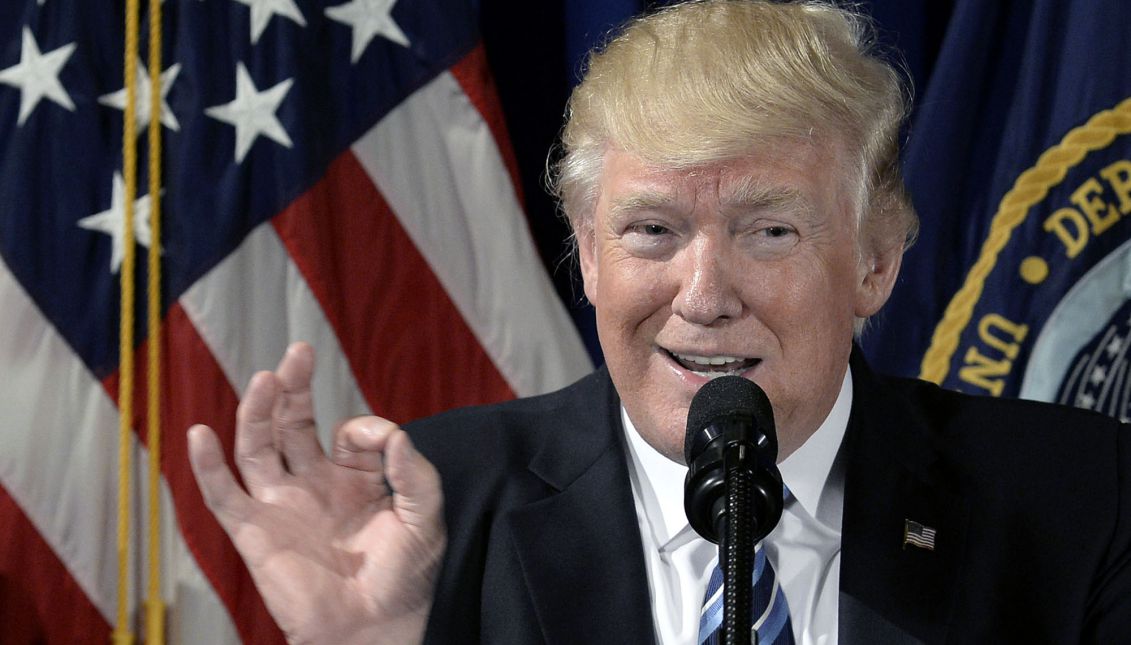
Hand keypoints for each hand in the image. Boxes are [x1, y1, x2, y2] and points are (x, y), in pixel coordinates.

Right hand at [187, 343, 444, 644]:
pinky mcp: (255, 532)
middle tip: (297, 352)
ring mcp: (282, 505)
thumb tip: (397, 433)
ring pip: (258, 447)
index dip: (367, 428)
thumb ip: (414, 473)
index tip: (386, 441)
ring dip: (257, 412)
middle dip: (294, 387)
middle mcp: (314, 484)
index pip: (350, 431)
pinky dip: (207, 466)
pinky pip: (223, 495)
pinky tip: (200, 433)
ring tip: (265, 379)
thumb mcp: (424, 516)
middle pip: (293, 423)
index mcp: (355, 477)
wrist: (376, 629)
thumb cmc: (406, 577)